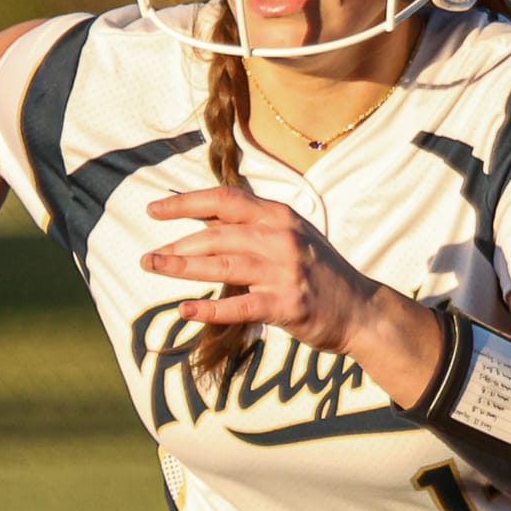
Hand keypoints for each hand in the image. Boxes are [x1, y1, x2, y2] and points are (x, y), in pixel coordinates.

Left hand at [142, 188, 377, 355]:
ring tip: (153, 267)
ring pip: (222, 265)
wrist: (361, 310)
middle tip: (148, 256)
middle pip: (216, 234)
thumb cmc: (320, 275)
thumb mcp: (292, 237)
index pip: (224, 200)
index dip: (185, 203)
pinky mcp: (287, 304)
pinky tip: (185, 310)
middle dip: (177, 243)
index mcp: (279, 216)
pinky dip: (210, 309)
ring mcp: (284, 271)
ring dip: (182, 267)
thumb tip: (207, 221)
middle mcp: (281, 238)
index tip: (155, 209)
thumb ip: (256, 227)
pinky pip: (240, 305)